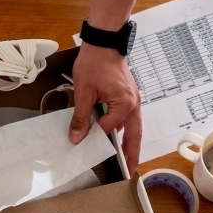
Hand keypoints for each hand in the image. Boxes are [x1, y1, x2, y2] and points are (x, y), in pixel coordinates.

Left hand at [69, 43, 142, 171]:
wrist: (103, 42)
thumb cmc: (95, 62)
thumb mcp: (83, 91)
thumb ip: (80, 116)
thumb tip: (77, 136)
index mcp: (124, 103)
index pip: (109, 128)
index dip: (95, 137)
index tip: (84, 145)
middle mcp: (133, 103)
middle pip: (135, 134)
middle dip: (132, 153)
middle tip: (130, 169)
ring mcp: (133, 99)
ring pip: (134, 127)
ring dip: (130, 142)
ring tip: (126, 158)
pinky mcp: (129, 96)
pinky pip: (129, 117)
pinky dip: (125, 128)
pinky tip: (116, 134)